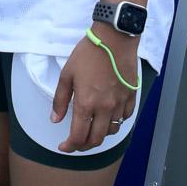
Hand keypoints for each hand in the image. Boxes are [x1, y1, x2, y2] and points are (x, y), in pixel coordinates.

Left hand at [51, 30, 138, 153]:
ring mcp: (120, 103)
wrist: (114, 39)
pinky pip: (124, 118)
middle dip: (83, 146)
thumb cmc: (88, 54)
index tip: (64, 147)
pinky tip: (108, 117)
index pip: (78, 136)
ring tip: (91, 130)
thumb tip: (55, 120)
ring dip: (100, 135)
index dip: (69, 146)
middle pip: (96, 139)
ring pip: (111, 131)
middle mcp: (104, 108)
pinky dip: (115, 123)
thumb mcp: (67, 75)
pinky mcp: (131, 96)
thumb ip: (60, 100)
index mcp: (86, 103)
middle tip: (76, 143)